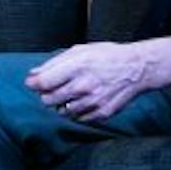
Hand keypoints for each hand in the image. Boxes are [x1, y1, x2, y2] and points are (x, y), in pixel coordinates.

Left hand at [25, 38, 170, 122]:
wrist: (137, 68)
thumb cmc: (107, 56)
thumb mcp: (80, 51)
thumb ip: (54, 63)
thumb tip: (33, 75)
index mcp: (77, 67)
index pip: (43, 83)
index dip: (34, 84)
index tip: (34, 83)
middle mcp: (84, 86)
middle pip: (48, 100)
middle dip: (47, 95)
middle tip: (55, 88)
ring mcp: (94, 101)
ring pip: (62, 111)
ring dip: (63, 104)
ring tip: (74, 92)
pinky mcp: (102, 112)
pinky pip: (78, 118)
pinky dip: (78, 111)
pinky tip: (86, 100)